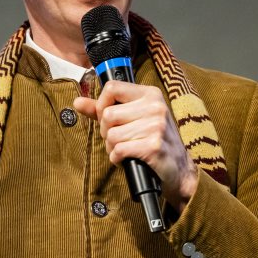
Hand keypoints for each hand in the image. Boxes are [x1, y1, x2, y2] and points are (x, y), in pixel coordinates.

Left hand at [73, 81, 198, 212]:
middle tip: (117, 139)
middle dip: (106, 132)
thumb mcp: (134, 119)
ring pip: (112, 135)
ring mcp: (156, 126)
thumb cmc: (154, 141)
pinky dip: (116, 158)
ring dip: (111, 147)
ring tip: (123, 150)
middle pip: (108, 115)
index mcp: (150, 94)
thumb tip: (77, 102)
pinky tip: (125, 159)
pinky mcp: (153, 146)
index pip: (112, 88)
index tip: (107, 119)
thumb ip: (104, 109)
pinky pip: (119, 150)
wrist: (179, 169)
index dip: (101, 105)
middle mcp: (155, 107)